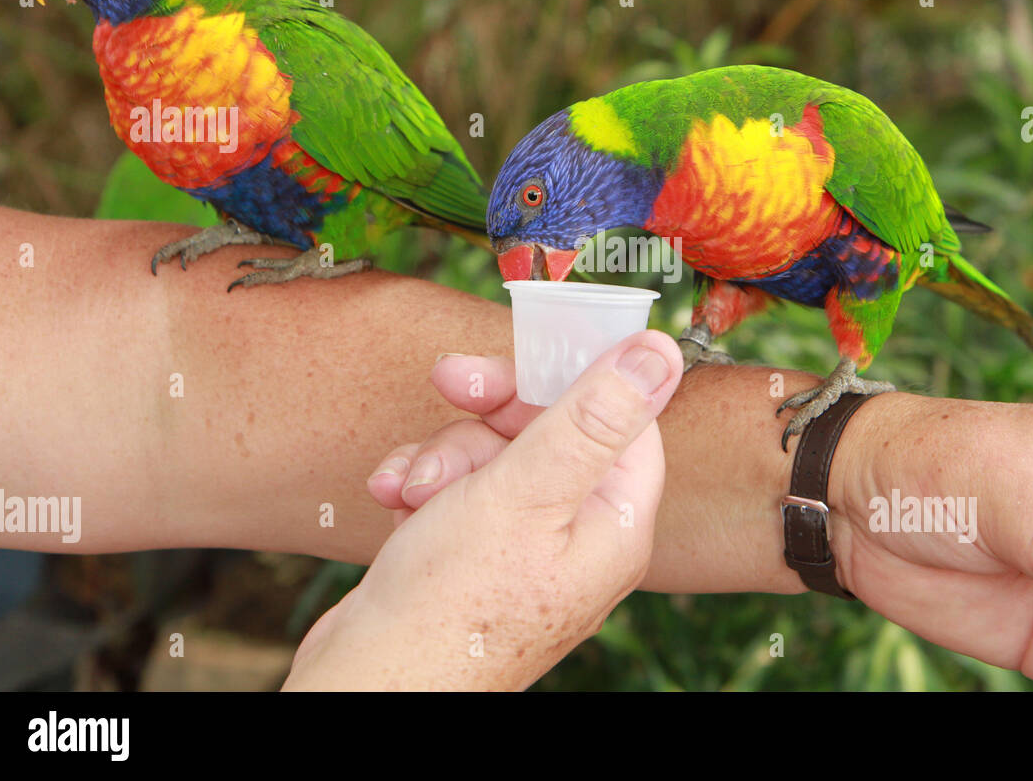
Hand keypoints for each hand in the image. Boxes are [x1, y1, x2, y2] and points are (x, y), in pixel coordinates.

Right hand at [284, 330, 683, 689]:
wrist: (373, 684)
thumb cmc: (451, 607)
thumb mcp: (526, 492)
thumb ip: (593, 418)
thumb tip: (660, 352)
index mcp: (614, 521)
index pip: (620, 417)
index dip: (572, 375)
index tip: (525, 347)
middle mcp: (579, 532)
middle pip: (552, 428)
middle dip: (491, 412)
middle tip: (450, 383)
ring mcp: (527, 545)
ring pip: (496, 453)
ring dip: (445, 453)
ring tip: (413, 485)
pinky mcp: (478, 552)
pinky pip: (461, 487)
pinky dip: (425, 483)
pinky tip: (394, 497)